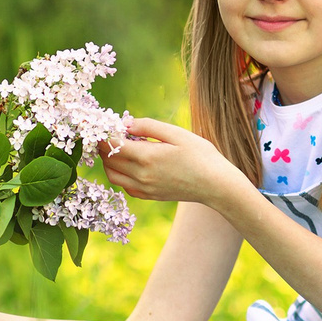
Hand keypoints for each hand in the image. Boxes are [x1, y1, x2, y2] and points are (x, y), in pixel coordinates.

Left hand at [100, 118, 238, 205]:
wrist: (216, 185)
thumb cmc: (201, 155)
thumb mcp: (177, 134)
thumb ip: (148, 127)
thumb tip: (126, 124)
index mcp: (147, 157)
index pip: (112, 145)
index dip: (105, 133)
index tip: (107, 124)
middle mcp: (141, 176)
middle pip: (108, 160)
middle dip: (105, 145)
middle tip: (112, 133)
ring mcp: (143, 189)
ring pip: (112, 175)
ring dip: (109, 160)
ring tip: (120, 147)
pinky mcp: (148, 196)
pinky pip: (124, 186)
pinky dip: (120, 174)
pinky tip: (131, 163)